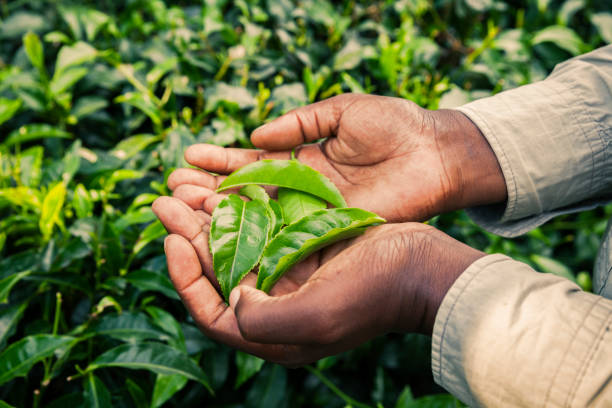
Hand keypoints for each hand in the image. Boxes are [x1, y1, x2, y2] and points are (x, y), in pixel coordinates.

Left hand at [153, 195, 483, 365]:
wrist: (422, 266)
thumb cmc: (374, 294)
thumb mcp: (317, 318)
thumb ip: (263, 321)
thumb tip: (228, 298)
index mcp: (276, 334)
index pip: (213, 313)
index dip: (185, 280)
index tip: (173, 241)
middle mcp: (278, 307)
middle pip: (219, 273)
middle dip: (189, 236)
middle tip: (164, 202)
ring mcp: (292, 277)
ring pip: (237, 246)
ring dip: (209, 218)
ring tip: (182, 187)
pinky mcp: (305, 250)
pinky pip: (261, 229)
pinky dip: (241, 209)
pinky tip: (224, 186)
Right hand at [168, 93, 505, 221]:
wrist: (435, 153)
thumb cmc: (394, 126)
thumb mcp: (341, 112)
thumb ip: (299, 123)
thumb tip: (255, 136)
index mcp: (303, 160)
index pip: (251, 162)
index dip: (219, 160)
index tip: (187, 157)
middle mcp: (301, 191)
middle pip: (246, 193)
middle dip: (208, 190)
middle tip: (170, 189)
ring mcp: (313, 213)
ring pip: (258, 217)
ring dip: (220, 214)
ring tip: (181, 208)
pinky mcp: (329, 231)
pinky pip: (287, 234)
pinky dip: (256, 235)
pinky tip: (223, 235)